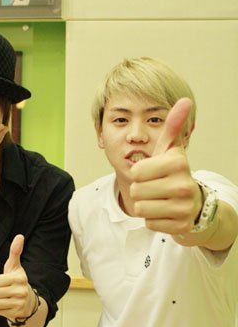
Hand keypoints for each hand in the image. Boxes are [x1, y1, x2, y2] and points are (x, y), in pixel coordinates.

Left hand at [0, 234, 35, 321]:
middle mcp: (21, 291)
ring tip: (6, 298)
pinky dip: (0, 309)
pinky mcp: (17, 313)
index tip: (4, 281)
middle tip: (4, 291)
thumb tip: (19, 236)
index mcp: (19, 278)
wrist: (29, 302)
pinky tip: (8, 306)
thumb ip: (15, 252)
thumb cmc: (17, 281)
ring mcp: (19, 303)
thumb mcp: (15, 267)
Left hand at [130, 98, 202, 233]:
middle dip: (140, 190)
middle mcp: (184, 185)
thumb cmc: (172, 174)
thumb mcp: (170, 150)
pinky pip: (149, 223)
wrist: (192, 204)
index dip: (138, 173)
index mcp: (178, 162)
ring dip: (145, 205)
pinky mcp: (180, 226)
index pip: (135, 171)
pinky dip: (153, 220)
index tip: (153, 172)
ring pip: (141, 209)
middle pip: (136, 191)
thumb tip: (184, 100)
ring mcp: (184, 207)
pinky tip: (164, 212)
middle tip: (155, 188)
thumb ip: (173, 126)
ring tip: (159, 200)